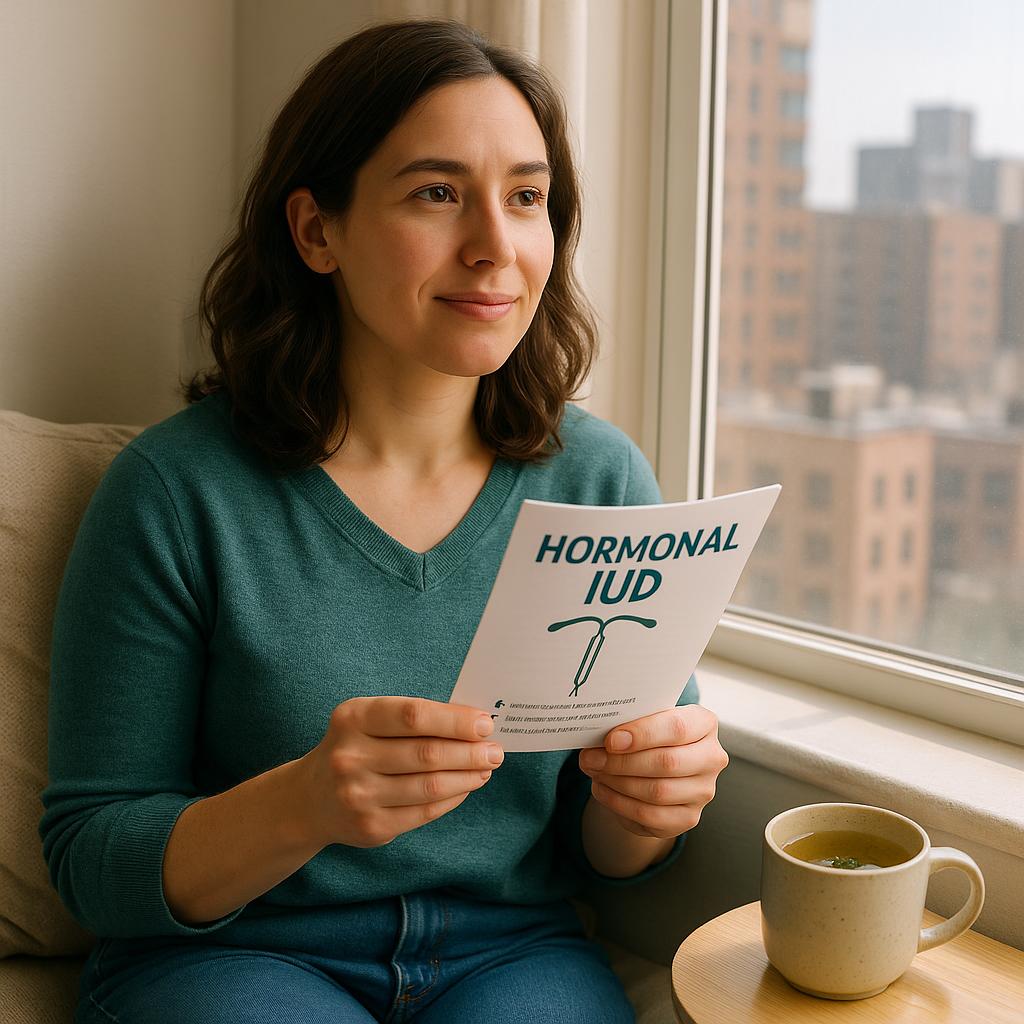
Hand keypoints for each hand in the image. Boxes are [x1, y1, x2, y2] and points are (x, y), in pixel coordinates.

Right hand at [301, 696, 503, 848]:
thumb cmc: (356, 747)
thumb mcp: (369, 720)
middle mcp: (350, 757)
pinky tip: (466, 786)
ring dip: (468, 776)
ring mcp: (358, 795)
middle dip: (470, 752)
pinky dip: (453, 797)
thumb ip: (414, 718)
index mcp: (353, 718)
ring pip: (430, 786)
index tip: (484, 723)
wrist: (310, 798)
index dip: (454, 720)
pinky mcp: (371, 827)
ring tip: (486, 768)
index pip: (413, 715)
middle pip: (426, 753)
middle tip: (495, 750)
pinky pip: (424, 812)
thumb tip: (473, 722)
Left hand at [578, 705, 728, 838]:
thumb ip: (630, 722)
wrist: (657, 763)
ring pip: (657, 792)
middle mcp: (711, 758)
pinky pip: (650, 816)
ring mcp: (703, 791)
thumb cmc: (649, 733)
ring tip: (594, 771)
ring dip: (617, 782)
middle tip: (591, 758)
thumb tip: (598, 739)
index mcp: (704, 724)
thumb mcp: (645, 718)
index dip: (642, 734)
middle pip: (667, 763)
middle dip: (622, 762)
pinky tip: (602, 790)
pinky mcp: (688, 817)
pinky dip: (619, 804)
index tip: (611, 740)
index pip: (677, 728)